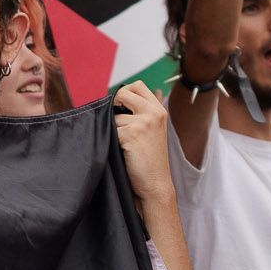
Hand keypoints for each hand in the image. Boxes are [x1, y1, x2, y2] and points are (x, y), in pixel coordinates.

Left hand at [113, 79, 172, 203]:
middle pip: (123, 93)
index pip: (137, 85)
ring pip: (113, 115)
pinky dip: (113, 141)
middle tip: (118, 124)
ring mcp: (144, 122)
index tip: (121, 108)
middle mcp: (153, 112)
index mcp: (159, 110)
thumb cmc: (150, 159)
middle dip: (114, 105)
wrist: (155, 184)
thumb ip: (146, 111)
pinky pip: (111, 130)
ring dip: (113, 129)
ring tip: (125, 144)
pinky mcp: (131, 134)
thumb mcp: (153, 130)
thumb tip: (137, 92)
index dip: (125, 93)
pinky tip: (123, 151)